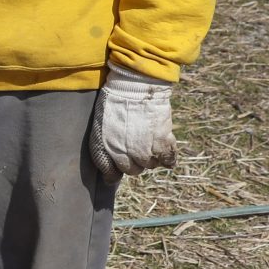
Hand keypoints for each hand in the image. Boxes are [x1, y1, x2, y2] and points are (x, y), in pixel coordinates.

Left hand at [88, 64, 176, 178]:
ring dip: (150, 158)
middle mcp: (129, 153)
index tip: (121, 159)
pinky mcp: (164, 140)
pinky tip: (165, 155)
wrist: (134, 87)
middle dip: (134, 161)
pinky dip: (168, 159)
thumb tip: (109, 180)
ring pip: (151, 165)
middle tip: (134, 147)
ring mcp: (147, 148)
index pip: (115, 172)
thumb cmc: (113, 104)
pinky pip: (169, 158)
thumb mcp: (99, 129)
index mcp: (109, 149)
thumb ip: (103, 154)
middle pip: (135, 170)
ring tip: (148, 144)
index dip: (117, 167)